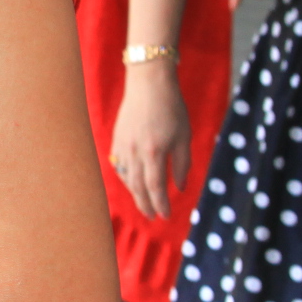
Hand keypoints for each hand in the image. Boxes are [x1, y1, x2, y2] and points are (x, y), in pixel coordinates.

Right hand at [109, 63, 190, 219]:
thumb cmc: (171, 108)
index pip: (155, 187)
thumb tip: (179, 187)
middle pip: (138, 187)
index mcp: (154, 153)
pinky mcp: (116, 139)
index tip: (165, 216)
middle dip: (145, 204)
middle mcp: (134, 153)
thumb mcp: (184, 136)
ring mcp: (122, 146)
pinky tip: (131, 181)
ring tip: (144, 202)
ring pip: (126, 178)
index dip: (160, 204)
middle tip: (152, 217)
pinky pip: (118, 165)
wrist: (148, 84)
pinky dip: (124, 177)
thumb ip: (182, 164)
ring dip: (135, 193)